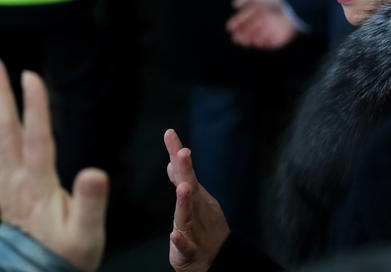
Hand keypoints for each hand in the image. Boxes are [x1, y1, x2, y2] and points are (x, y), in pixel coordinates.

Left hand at [0, 61, 108, 271]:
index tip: (31, 76)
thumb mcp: (85, 234)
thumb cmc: (66, 256)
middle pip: (4, 132)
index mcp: (37, 187)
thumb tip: (94, 172)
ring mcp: (2, 189)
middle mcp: (15, 183)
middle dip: (0, 98)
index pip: (37, 139)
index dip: (35, 108)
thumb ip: (89, 203)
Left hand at [164, 129, 229, 271]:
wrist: (218, 259)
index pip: (184, 172)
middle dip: (186, 170)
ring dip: (185, 201)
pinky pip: (186, 246)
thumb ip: (181, 182)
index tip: (169, 133)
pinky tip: (175, 234)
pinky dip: (181, 240)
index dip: (177, 153)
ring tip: (183, 188)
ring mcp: (194, 229)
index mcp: (194, 197)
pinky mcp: (190, 252)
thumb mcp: (191, 203)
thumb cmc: (202, 228)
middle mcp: (195, 209)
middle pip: (190, 188)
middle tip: (183, 152)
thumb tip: (171, 161)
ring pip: (187, 215)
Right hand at [226, 0, 298, 49]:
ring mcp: (275, 27)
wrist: (292, 3)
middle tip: (235, 37)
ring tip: (242, 40)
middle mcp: (268, 17)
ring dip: (250, 39)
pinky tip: (256, 42)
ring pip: (260, 37)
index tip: (229, 27)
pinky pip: (272, 43)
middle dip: (242, 33)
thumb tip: (235, 5)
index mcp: (262, 6)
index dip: (238, 22)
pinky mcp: (283, 36)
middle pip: (252, 28)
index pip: (247, 16)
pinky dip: (264, 44)